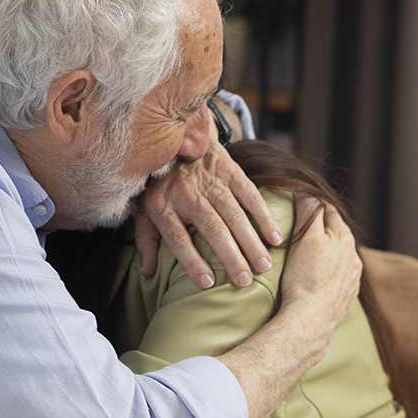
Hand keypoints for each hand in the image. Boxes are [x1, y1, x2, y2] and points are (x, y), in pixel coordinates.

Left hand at [136, 138, 283, 288]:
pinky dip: (264, 216)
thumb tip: (148, 272)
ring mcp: (209, 179)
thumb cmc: (159, 183)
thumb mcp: (142, 208)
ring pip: (234, 214)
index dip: (192, 261)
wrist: (174, 135)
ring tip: (263, 266)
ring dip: (251, 241)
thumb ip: (146, 240)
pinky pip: (250, 194)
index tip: (208, 282)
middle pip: (211, 228)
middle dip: (230, 256)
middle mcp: (186, 192)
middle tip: (244, 281)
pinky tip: (275, 237)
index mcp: (162, 205)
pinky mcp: (228, 169)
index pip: (177, 238)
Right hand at [278, 198, 360, 332]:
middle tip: (300, 230)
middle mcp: (353, 256)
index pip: (328, 210)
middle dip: (321, 230)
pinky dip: (329, 275)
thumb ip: (310, 210)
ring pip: (339, 257)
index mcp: (344, 237)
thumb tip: (308, 192)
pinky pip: (339, 279)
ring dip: (327, 253)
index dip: (312, 205)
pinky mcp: (346, 297)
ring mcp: (352, 279)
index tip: (297, 204)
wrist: (310, 320)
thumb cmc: (305, 277)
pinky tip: (317, 280)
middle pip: (336, 234)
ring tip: (308, 257)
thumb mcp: (306, 236)